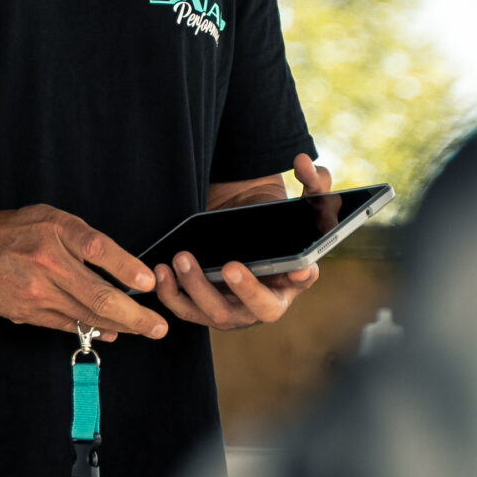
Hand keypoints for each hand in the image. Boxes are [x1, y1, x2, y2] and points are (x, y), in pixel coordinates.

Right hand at [0, 205, 167, 340]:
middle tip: (158, 325)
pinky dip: (92, 330)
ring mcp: (36, 290)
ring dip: (120, 326)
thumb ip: (80, 240)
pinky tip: (110, 333)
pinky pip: (66, 325)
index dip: (127, 267)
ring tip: (145, 331)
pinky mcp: (27, 311)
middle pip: (98, 294)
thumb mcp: (46, 219)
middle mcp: (46, 260)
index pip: (98, 248)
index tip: (149, 282)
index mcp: (53, 229)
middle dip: (135, 314)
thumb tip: (121, 270)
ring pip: (86, 315)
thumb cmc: (8, 231)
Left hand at [159, 153, 334, 328]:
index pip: (304, 280)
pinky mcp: (204, 310)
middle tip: (231, 266)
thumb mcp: (298, 201)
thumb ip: (313, 182)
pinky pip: (187, 310)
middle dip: (246, 289)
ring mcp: (236, 311)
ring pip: (218, 313)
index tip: (299, 268)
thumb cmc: (272, 221)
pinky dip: (172, 295)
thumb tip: (304, 163)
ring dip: (199, 288)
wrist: (239, 230)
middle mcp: (268, 302)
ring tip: (183, 258)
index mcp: (296, 277)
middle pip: (262, 309)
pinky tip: (163, 271)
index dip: (301, 276)